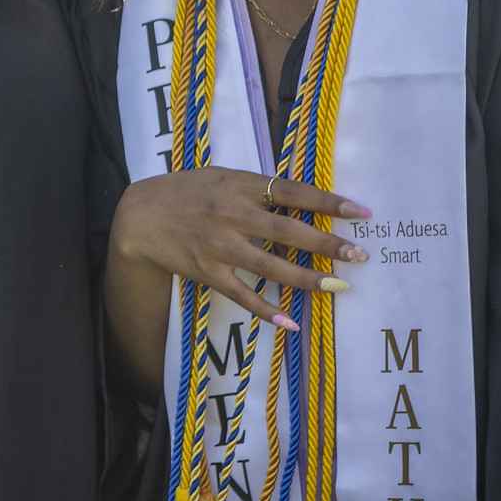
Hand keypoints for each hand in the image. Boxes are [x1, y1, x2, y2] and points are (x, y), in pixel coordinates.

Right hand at [110, 166, 368, 328]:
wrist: (139, 216)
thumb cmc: (186, 192)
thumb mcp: (221, 176)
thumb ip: (256, 186)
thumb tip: (301, 197)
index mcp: (237, 185)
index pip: (290, 191)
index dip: (326, 202)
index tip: (360, 211)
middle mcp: (230, 214)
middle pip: (286, 231)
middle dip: (326, 243)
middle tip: (359, 253)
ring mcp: (218, 246)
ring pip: (270, 266)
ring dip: (307, 278)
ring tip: (338, 285)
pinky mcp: (208, 272)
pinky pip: (242, 295)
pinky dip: (266, 310)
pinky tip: (290, 323)